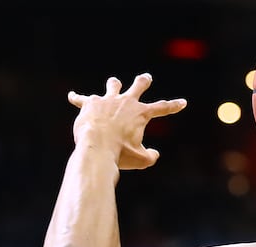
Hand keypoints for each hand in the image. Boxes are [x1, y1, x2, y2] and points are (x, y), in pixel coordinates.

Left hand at [68, 74, 186, 169]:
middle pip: (138, 86)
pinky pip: (82, 99)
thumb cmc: (120, 154)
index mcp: (140, 113)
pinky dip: (77, 98)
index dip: (174, 106)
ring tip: (115, 82)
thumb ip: (151, 156)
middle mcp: (125, 102)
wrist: (96, 147)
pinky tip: (72, 96)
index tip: (183, 102)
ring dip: (114, 84)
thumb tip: (154, 154)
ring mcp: (107, 100)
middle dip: (143, 82)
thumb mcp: (141, 160)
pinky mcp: (90, 104)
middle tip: (146, 78)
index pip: (162, 108)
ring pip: (113, 85)